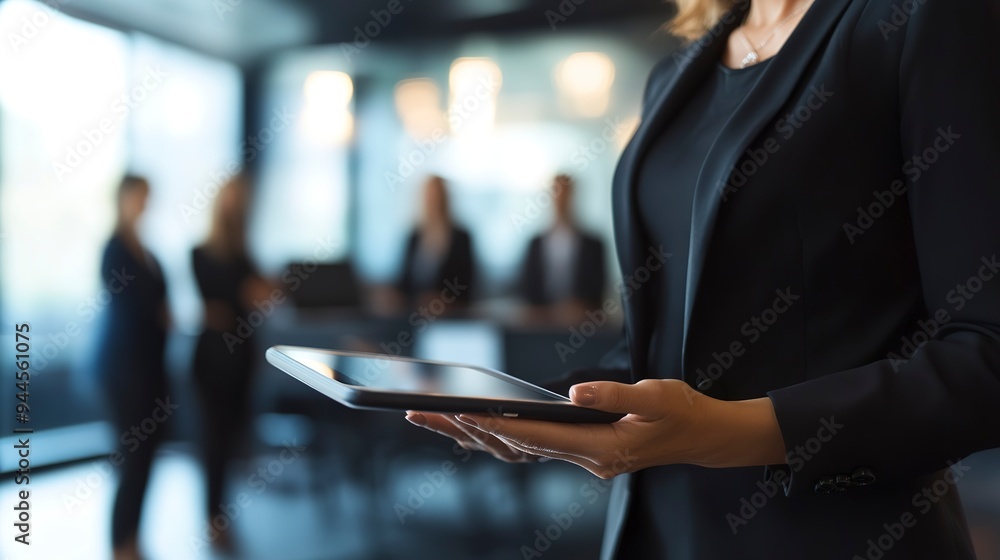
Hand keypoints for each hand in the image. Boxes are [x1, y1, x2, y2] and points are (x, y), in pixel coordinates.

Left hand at [414, 379, 785, 478]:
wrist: (703, 437)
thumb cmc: (682, 412)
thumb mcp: (656, 395)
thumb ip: (614, 394)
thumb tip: (573, 392)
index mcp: (601, 445)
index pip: (537, 435)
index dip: (498, 423)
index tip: (460, 412)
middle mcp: (586, 457)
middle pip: (514, 446)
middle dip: (466, 429)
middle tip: (421, 413)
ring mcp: (583, 458)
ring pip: (516, 450)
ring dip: (474, 435)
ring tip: (432, 419)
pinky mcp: (583, 452)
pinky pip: (530, 448)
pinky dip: (499, 438)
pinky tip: (475, 428)